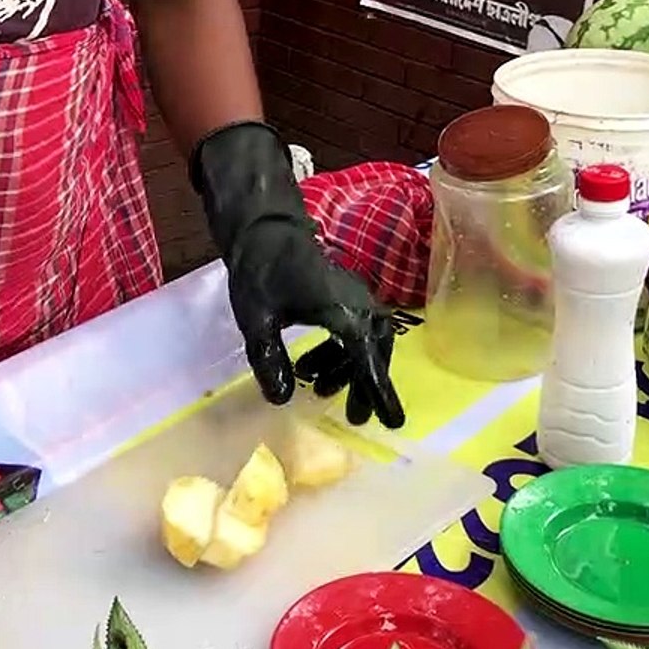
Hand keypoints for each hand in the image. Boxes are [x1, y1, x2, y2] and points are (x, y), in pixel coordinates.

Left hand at [192, 123, 403, 428]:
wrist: (264, 227)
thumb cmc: (260, 270)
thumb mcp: (256, 320)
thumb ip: (269, 359)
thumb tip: (282, 399)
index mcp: (342, 310)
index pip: (367, 359)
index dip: (378, 392)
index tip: (392, 421)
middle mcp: (357, 303)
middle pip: (374, 351)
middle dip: (366, 384)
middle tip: (353, 415)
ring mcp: (354, 296)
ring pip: (366, 340)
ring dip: (349, 368)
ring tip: (320, 390)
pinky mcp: (345, 294)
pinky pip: (356, 329)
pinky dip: (342, 351)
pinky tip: (314, 365)